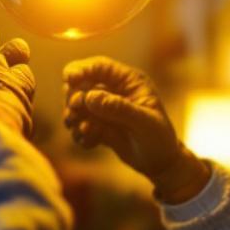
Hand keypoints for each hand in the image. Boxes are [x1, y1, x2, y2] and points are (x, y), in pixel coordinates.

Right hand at [62, 56, 207, 202]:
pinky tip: (92, 143)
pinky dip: (79, 134)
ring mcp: (103, 108)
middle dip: (74, 98)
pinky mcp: (96, 124)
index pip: (99, 66)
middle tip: (76, 114)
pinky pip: (77, 125)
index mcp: (129, 82)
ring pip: (75, 105)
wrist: (160, 162)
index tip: (69, 80)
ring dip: (73, 118)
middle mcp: (113, 91)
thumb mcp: (144, 123)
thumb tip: (89, 98)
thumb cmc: (159, 139)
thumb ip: (119, 109)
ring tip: (86, 131)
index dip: (81, 69)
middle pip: (80, 84)